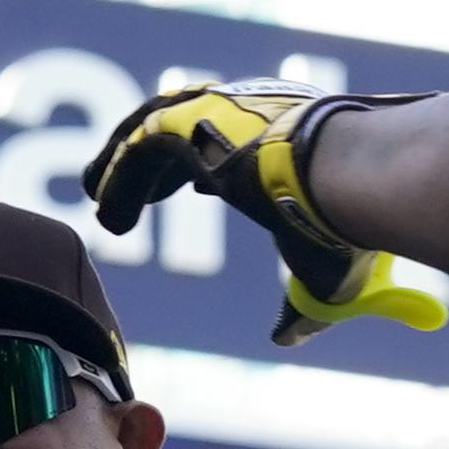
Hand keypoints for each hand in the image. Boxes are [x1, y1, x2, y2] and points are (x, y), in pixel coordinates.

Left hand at [77, 82, 448, 351]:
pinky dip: (119, 179)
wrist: (352, 177)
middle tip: (125, 190)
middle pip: (188, 124)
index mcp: (288, 132)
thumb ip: (302, 306)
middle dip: (154, 157)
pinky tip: (106, 210)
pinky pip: (138, 149)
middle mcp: (250, 111)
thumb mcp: (324, 271)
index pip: (240, 139)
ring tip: (97, 197)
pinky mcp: (189, 123)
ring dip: (123, 167)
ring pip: (152, 130)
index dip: (211, 164)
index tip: (199, 186)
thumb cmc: (347, 222)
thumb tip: (287, 337)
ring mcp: (218, 111)